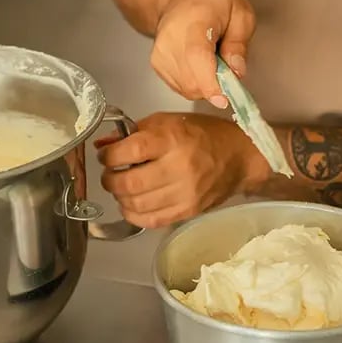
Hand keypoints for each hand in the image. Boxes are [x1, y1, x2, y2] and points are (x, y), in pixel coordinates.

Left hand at [96, 113, 268, 228]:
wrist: (239, 156)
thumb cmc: (202, 134)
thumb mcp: (167, 122)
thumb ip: (133, 133)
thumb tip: (102, 146)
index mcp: (172, 138)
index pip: (129, 151)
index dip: (109, 157)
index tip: (106, 157)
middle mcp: (179, 167)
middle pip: (129, 182)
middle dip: (110, 180)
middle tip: (110, 175)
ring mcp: (185, 192)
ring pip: (136, 204)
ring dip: (120, 198)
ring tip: (122, 188)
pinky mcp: (188, 210)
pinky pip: (151, 220)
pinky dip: (134, 214)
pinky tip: (132, 204)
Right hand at [153, 0, 254, 106]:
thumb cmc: (212, 2)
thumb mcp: (240, 13)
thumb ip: (240, 43)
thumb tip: (236, 72)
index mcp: (193, 23)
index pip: (198, 59)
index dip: (212, 84)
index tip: (226, 98)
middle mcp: (170, 40)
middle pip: (192, 82)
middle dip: (216, 86)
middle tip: (227, 69)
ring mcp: (160, 54)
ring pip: (187, 89)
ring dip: (206, 85)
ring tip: (212, 61)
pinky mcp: (156, 65)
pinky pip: (180, 88)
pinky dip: (195, 83)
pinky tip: (199, 65)